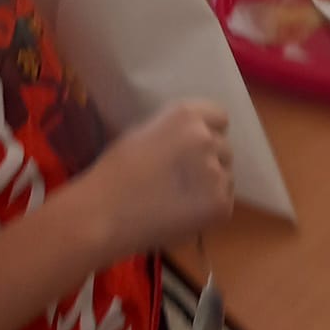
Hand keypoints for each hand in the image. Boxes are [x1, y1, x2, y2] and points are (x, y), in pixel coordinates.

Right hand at [83, 103, 233, 255]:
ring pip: (226, 175)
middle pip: (224, 148)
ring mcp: (216, 173)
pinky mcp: (220, 205)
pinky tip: (183, 214)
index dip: (207, 134)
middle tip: (182, 179)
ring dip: (211, 185)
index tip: (193, 149)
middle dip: (208, 161)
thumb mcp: (144, 133)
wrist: (103, 214)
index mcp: (187, 115)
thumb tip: (192, 139)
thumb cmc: (115, 172)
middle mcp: (207, 139)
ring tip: (180, 200)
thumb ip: (175, 131)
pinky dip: (209, 209)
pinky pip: (224, 201)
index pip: (219, 118)